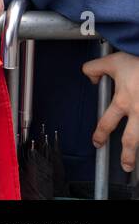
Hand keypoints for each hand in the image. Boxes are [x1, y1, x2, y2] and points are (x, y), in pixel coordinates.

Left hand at [83, 51, 138, 172]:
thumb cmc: (138, 58)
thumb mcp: (112, 61)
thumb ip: (94, 68)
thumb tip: (89, 77)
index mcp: (124, 101)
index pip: (107, 123)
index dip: (100, 134)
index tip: (97, 142)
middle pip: (132, 139)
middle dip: (128, 154)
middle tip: (126, 165)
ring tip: (138, 161)